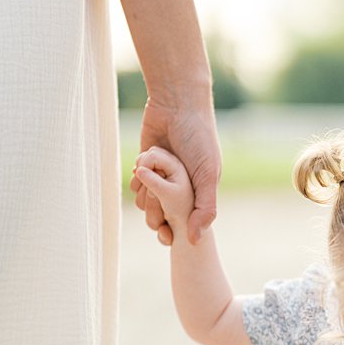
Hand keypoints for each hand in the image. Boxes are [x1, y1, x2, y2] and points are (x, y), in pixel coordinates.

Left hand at [130, 93, 221, 244]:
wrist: (177, 105)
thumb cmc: (198, 137)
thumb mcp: (207, 175)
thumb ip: (205, 208)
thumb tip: (195, 239)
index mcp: (199, 191)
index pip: (185, 222)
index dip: (174, 231)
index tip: (166, 237)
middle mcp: (181, 186)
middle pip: (161, 215)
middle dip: (155, 211)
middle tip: (155, 196)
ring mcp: (161, 175)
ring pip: (146, 202)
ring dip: (145, 192)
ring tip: (150, 172)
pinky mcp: (145, 165)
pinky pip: (136, 184)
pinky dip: (137, 179)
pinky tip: (142, 165)